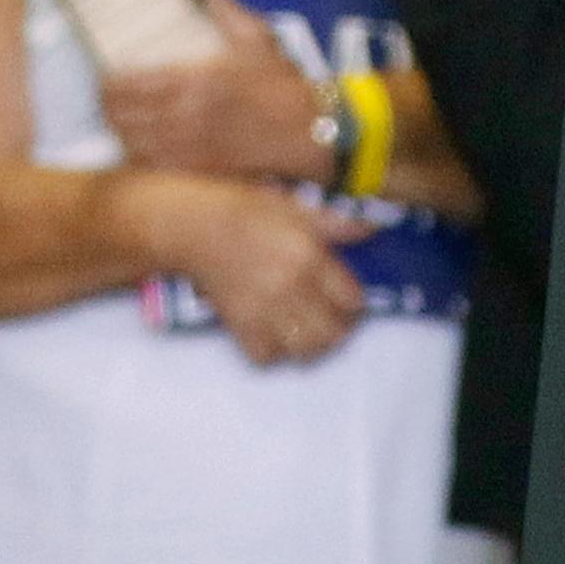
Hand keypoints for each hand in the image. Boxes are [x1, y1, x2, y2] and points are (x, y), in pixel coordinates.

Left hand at [102, 0, 317, 180]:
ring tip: (117, 118)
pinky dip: (137, 155)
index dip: (107, 81)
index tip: (105, 74)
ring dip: (118, 129)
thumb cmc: (284, 86)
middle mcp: (187, 114)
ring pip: (129, 141)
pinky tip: (138, 144)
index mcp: (197, 79)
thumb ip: (220, 5)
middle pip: (120, 114)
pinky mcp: (197, 169)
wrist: (309, 133)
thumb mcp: (256, 37)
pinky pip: (150, 165)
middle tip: (106, 95)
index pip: (128, 84)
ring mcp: (189, 146)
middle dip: (107, 104)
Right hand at [173, 182, 372, 366]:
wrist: (193, 227)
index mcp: (310, 257)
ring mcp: (264, 309)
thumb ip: (336, 223)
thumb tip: (371, 230)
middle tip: (335, 322)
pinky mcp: (239, 324)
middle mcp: (291, 287)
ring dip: (313, 346)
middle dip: (340, 331)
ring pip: (304, 349)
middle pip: (332, 332)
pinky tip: (277, 337)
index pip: (351, 299)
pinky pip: (266, 356)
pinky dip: (275, 353)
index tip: (352, 303)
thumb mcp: (298, 207)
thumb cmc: (246, 211)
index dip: (357, 305)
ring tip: (310, 334)